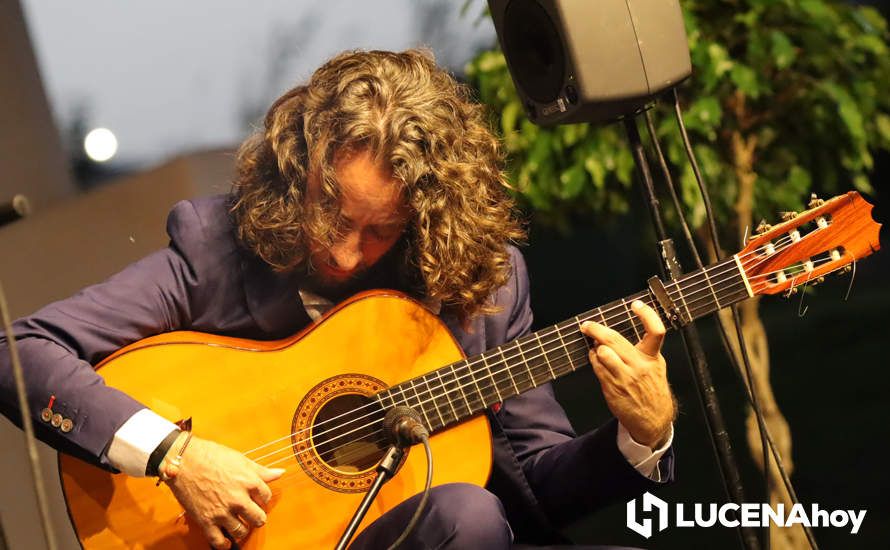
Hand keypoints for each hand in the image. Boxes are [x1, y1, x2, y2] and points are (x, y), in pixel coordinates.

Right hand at [163, 434, 284, 548]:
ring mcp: (222, 511)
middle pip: (258, 518)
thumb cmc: (211, 455)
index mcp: (249, 482)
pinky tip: (226, 540)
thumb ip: (261, 470)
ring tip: (239, 525)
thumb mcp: (240, 459)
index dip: (262, 497)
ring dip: (242, 530)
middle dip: (257, 517)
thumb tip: (280, 473)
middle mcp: (238, 499)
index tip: (256, 498)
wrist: (183, 460)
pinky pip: (219, 541)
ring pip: (241, 531)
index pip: (267, 497)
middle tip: (252, 515)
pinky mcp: (206, 520)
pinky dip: (224, 544)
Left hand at [580, 300, 674, 447]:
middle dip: (596, 329)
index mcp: (653, 358)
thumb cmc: (652, 390)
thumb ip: (641, 351)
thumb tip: (615, 335)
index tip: (635, 305)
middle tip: (587, 325)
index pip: (656, 331)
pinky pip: (597, 367)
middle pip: (615, 340)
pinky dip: (593, 359)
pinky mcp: (613, 387)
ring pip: (603, 352)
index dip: (647, 314)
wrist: (653, 420)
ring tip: (595, 347)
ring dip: (595, 347)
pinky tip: (595, 359)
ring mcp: (625, 377)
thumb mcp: (656, 367)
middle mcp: (640, 366)